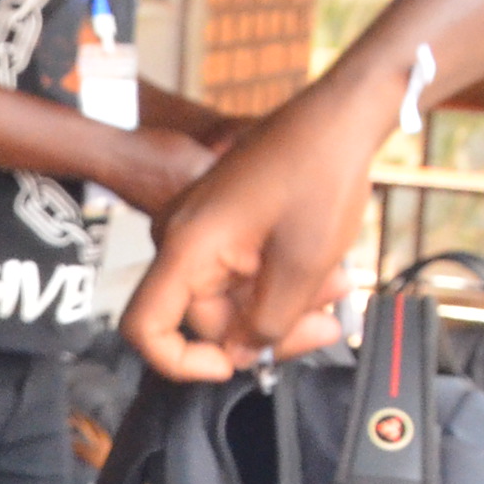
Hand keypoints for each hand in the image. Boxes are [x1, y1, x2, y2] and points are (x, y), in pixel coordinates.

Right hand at [119, 91, 381, 378]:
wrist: (338, 116)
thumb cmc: (318, 172)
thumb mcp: (302, 266)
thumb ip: (269, 324)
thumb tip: (245, 356)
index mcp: (187, 247)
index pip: (145, 328)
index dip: (183, 362)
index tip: (233, 366)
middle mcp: (183, 239)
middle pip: (207, 319)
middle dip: (268, 330)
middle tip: (324, 323)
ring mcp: (202, 230)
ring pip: (234, 298)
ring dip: (286, 305)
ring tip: (337, 288)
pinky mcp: (224, 224)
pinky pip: (243, 271)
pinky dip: (282, 280)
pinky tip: (326, 272)